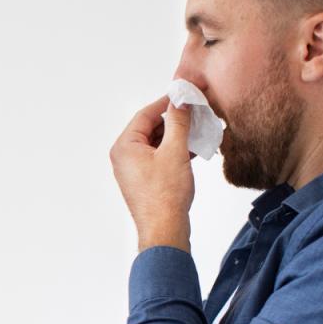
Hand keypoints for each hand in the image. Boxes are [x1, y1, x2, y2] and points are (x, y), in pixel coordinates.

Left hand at [109, 95, 194, 251]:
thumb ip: (178, 122)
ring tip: (198, 130)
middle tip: (195, 112)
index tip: (184, 94)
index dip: (167, 102)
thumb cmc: (165, 196)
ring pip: (156, 143)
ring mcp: (133, 170)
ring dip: (177, 136)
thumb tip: (180, 100)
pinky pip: (159, 157)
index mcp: (124, 147)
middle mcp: (124, 157)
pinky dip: (175, 151)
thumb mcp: (175, 151)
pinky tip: (193, 149)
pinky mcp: (144, 181)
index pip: (145, 114)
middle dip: (174, 120)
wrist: (165, 230)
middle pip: (150, 128)